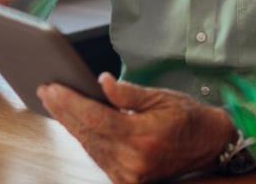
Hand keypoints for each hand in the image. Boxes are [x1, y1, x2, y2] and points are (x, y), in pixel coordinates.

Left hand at [37, 73, 237, 183]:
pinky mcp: (127, 181)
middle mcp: (133, 160)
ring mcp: (129, 175)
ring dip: (70, 124)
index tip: (52, 87)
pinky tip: (74, 122)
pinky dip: (86, 139)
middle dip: (63, 110)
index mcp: (142, 136)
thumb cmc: (188, 118)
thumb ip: (128, 92)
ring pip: (89, 146)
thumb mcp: (161, 97)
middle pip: (86, 133)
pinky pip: (99, 157)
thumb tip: (101, 82)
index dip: (70, 102)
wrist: (209, 146)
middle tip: (46, 91)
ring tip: (55, 103)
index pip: (94, 118)